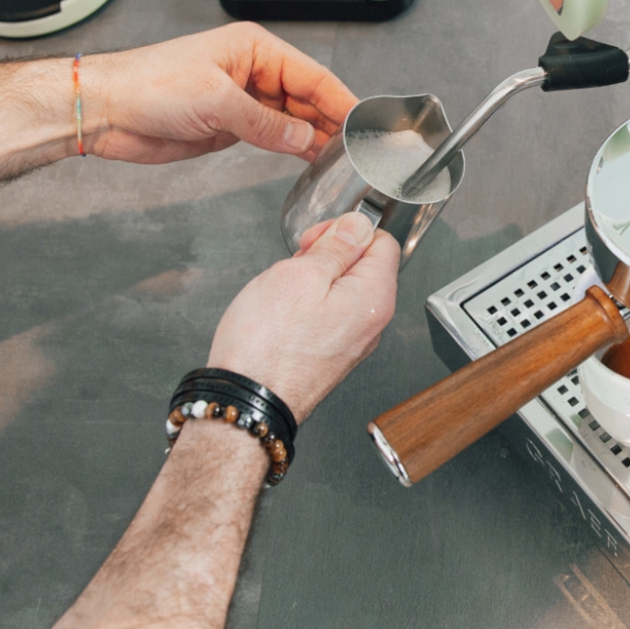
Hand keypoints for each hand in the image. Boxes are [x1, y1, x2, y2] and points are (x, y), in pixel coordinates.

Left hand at [84, 23, 357, 164]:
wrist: (107, 110)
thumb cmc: (148, 85)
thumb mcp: (216, 101)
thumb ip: (264, 123)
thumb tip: (301, 138)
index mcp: (253, 49)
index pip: (311, 75)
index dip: (339, 99)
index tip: (361, 120)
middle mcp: (252, 71)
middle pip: (307, 97)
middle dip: (330, 120)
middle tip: (355, 145)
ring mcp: (243, 99)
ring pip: (292, 119)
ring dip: (313, 137)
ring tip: (339, 156)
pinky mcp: (232, 125)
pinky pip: (273, 136)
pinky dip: (292, 147)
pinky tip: (310, 158)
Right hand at [207, 213, 398, 420]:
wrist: (247, 402)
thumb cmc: (268, 346)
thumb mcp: (301, 274)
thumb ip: (337, 245)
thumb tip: (358, 226)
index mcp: (375, 297)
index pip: (382, 242)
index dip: (346, 231)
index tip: (317, 240)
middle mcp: (372, 322)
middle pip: (362, 266)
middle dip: (326, 257)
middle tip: (294, 267)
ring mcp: (353, 341)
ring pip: (340, 290)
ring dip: (311, 281)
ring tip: (283, 295)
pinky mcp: (332, 354)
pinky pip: (326, 315)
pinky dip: (305, 306)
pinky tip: (281, 315)